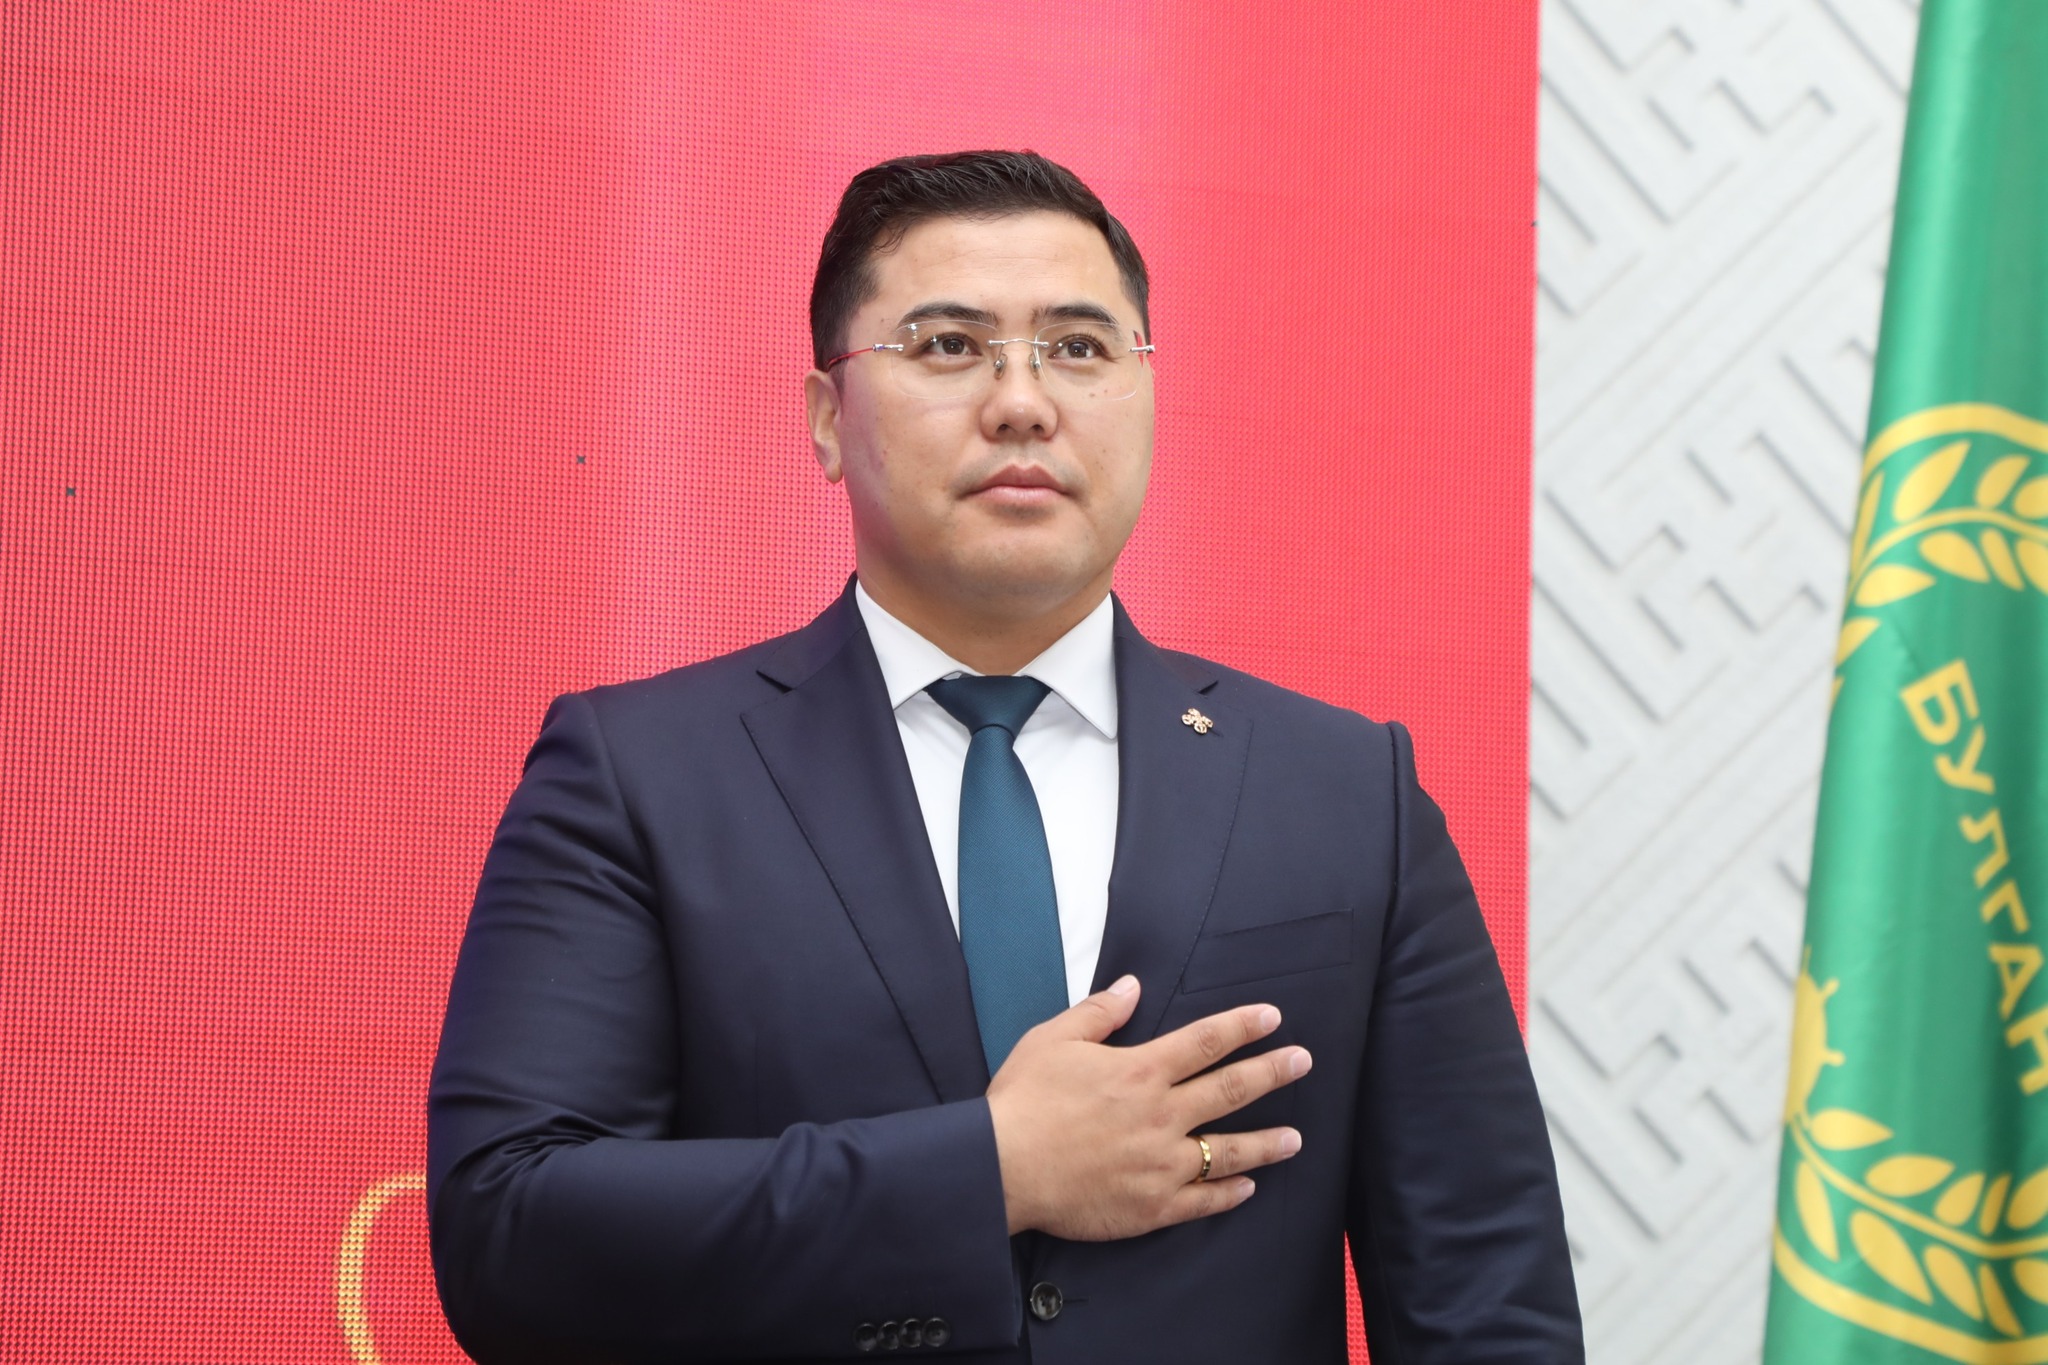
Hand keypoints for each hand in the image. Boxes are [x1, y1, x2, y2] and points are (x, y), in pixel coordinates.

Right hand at [985, 975, 1311, 1239]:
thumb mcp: (1052, 1040)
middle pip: (1229, 1090)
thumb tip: (1133, 986)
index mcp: (1140, 1072)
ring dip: (1266, 1143)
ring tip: (1295, 1138)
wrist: (1002, 1168)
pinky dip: (1229, 1194)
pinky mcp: (1152, 1206)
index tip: (1272, 1018)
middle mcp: (1161, 1115)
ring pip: (1228, 1151)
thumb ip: (1099, 1013)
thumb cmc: (1023, 1101)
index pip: (1204, 1042)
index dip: (1241, 1027)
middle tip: (1303, 1062)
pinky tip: (1248, 1188)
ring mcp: (1160, 1164)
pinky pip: (1202, 1200)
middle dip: (1271, 1073)